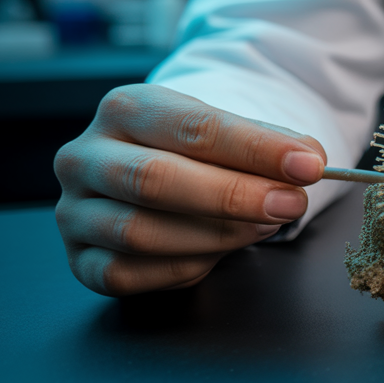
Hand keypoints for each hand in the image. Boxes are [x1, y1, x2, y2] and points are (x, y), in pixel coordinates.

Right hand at [54, 84, 326, 295]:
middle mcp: (85, 156)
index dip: (255, 149)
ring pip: (140, 232)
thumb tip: (308, 162)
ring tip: (262, 226)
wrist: (151, 172)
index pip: (191, 127)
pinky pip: (129, 274)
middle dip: (234, 196)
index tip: (308, 166)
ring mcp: (75, 211)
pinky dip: (184, 266)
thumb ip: (269, 145)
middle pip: (154, 179)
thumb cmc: (196, 153)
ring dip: (215, 235)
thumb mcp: (229, 132)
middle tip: (290, 204)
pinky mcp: (80, 259)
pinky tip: (217, 253)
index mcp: (125, 109)